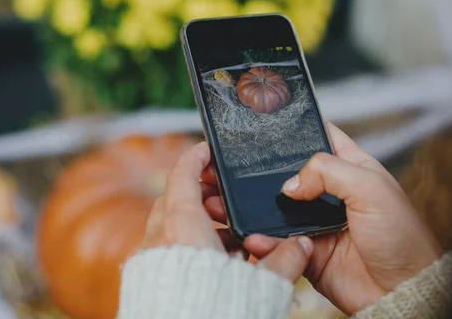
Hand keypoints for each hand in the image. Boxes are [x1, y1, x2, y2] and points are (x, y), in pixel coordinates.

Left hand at [140, 141, 313, 283]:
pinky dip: (188, 246)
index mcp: (182, 228)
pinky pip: (167, 250)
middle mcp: (160, 239)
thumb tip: (302, 245)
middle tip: (226, 199)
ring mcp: (150, 260)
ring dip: (197, 224)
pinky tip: (215, 264)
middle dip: (200, 194)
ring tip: (229, 239)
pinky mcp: (149, 280)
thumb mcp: (258, 283)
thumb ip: (283, 261)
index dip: (195, 157)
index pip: (182, 176)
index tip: (206, 149)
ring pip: (170, 226)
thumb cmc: (213, 312)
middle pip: (175, 199)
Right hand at [203, 124, 441, 314]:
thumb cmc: (401, 235)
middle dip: (262, 172)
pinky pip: (277, 240)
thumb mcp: (370, 187)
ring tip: (226, 199)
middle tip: (233, 167)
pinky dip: (263, 239)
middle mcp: (330, 192)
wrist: (400, 289)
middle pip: (289, 173)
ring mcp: (316, 220)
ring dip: (254, 206)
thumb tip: (290, 183)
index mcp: (350, 167)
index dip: (295, 130)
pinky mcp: (307, 248)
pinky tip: (254, 236)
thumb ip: (327, 172)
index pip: (318, 137)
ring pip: (277, 207)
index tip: (265, 123)